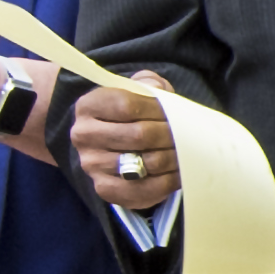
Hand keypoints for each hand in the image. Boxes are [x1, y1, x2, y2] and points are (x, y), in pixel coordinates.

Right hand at [73, 80, 180, 212]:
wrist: (110, 143)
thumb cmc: (130, 113)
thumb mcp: (137, 90)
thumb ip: (148, 84)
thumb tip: (157, 89)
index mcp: (88, 106)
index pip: (128, 106)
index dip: (159, 109)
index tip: (177, 113)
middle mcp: (83, 135)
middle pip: (140, 135)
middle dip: (171, 134)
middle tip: (191, 134)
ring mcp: (92, 164)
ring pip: (147, 163)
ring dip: (174, 157)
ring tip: (189, 152)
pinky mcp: (104, 189)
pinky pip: (143, 190)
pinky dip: (168, 182)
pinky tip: (180, 173)